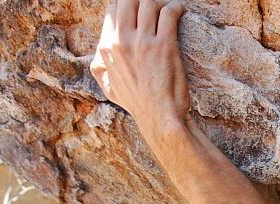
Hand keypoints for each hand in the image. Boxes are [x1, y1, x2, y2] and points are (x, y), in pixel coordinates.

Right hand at [90, 0, 189, 134]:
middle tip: (154, 7)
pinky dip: (176, 7)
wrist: (159, 117)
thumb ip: (100, 69)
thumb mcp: (109, 88)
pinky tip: (180, 10)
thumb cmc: (138, 105)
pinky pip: (168, 13)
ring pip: (148, 3)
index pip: (113, 10)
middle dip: (142, 0)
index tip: (139, 9)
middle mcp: (122, 41)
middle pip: (128, 0)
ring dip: (161, 2)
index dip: (127, 5)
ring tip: (169, 8)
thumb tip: (99, 56)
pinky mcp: (164, 45)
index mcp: (108, 49)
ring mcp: (143, 42)